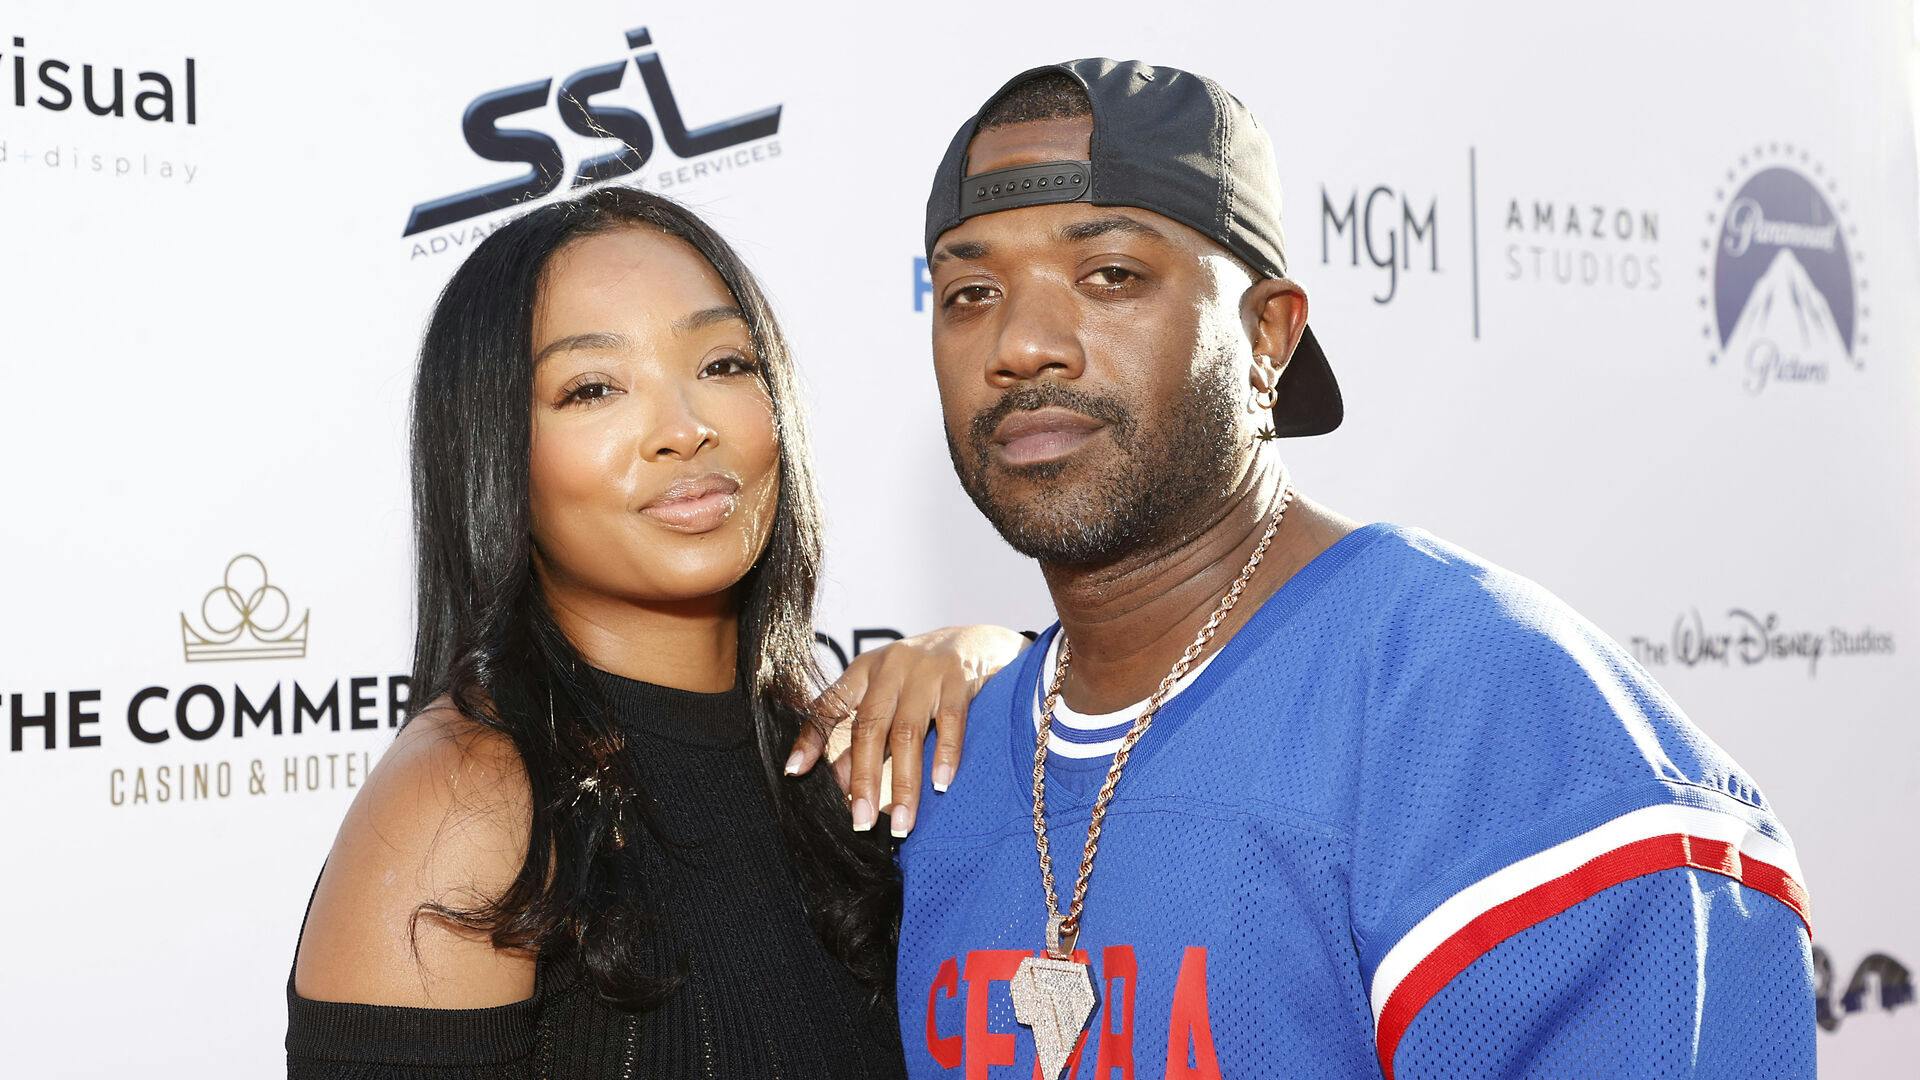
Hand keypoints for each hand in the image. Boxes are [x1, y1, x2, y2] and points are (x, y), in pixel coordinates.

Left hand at [787, 625, 1028, 835]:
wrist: (979, 640)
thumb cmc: (925, 674)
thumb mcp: (890, 696)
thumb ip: (866, 735)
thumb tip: (838, 780)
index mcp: (865, 670)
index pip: (830, 705)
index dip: (811, 738)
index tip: (795, 773)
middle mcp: (891, 667)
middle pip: (869, 728)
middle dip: (863, 780)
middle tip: (862, 822)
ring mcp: (926, 671)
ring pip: (907, 733)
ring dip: (904, 783)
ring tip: (902, 822)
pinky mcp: (960, 677)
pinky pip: (950, 721)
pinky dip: (945, 754)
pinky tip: (941, 784)